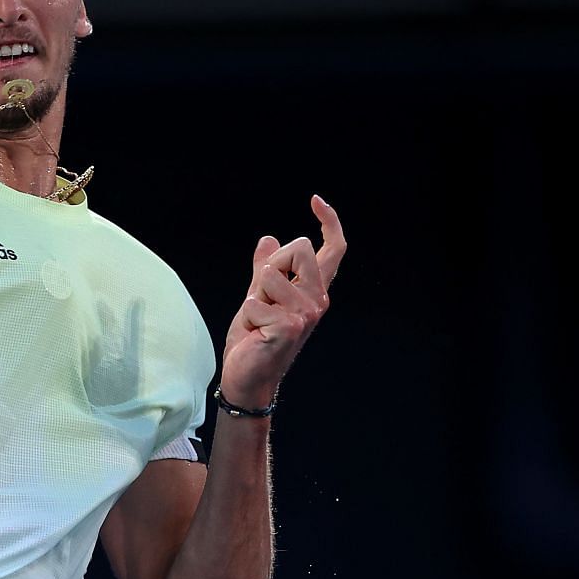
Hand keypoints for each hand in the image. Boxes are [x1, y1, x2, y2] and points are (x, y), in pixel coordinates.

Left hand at [219, 195, 346, 409]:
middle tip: (260, 298)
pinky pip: (254, 301)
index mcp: (313, 291)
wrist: (246, 377)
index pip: (333, 250)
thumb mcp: (257, 297)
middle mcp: (317, 300)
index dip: (329, 222)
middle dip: (269, 265)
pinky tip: (254, 333)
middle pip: (296, 247)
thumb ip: (264, 270)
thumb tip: (268, 238)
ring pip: (270, 273)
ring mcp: (307, 314)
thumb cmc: (253, 340)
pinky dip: (246, 315)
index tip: (317, 200)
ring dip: (253, 296)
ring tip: (256, 320)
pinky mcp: (290, 327)